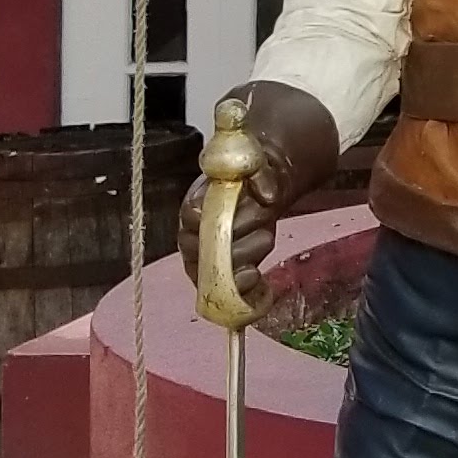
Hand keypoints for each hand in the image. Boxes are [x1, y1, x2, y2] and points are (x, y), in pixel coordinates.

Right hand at [176, 85, 340, 287]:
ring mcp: (200, 258)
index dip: (212, 222)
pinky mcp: (214, 277)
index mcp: (193, 203)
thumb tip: (267, 194)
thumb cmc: (251, 178)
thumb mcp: (258, 164)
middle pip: (201, 252)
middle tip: (266, 235)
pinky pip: (221, 293)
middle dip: (236, 248)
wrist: (258, 191)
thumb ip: (261, 173)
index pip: (192, 217)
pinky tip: (259, 283)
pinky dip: (240, 292)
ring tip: (266, 243)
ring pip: (211, 276)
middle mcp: (190, 234)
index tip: (234, 219)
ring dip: (242, 268)